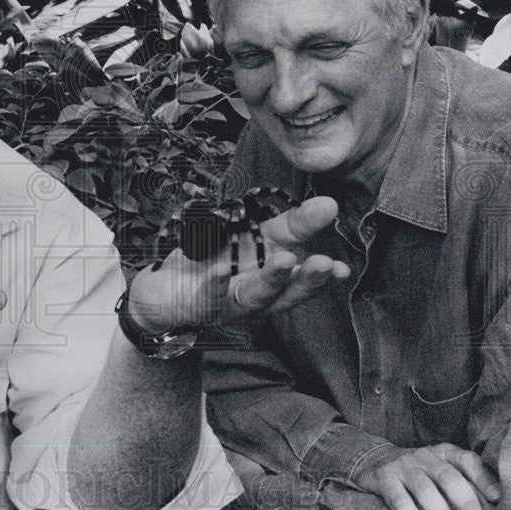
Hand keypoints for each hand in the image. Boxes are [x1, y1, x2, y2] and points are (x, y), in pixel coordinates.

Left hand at [128, 196, 349, 332]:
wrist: (168, 287)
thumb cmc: (218, 258)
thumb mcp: (256, 235)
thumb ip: (292, 224)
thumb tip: (331, 204)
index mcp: (274, 274)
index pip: (301, 270)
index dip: (322, 273)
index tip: (342, 268)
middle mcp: (258, 293)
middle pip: (286, 292)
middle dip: (306, 280)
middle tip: (323, 265)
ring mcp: (230, 302)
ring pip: (255, 297)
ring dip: (271, 281)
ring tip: (284, 261)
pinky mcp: (202, 305)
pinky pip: (209, 294)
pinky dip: (216, 284)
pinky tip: (220, 270)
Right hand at [352, 442, 500, 509]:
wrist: (374, 460)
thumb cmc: (418, 472)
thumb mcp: (440, 469)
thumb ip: (463, 482)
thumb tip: (493, 507)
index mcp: (443, 453)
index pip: (467, 460)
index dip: (483, 478)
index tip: (496, 498)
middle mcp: (425, 456)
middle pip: (448, 477)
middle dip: (466, 504)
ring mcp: (403, 465)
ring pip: (425, 490)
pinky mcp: (384, 477)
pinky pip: (400, 501)